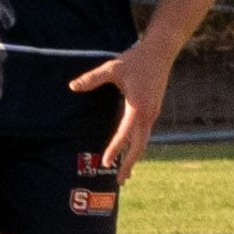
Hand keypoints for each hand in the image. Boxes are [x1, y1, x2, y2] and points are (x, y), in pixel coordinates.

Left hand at [71, 38, 174, 182]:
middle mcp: (148, 114)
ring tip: (126, 172)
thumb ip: (92, 79)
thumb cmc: (136, 60)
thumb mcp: (112, 68)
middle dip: (130, 163)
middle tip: (120, 181)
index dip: (115, 149)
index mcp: (138, 107)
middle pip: (140, 145)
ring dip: (134, 157)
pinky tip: (131, 151)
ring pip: (144, 141)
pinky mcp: (153, 110)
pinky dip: (138, 146)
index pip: (125, 133)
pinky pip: (145, 133)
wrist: (161, 52)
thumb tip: (72, 86)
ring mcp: (153, 113)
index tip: (106, 163)